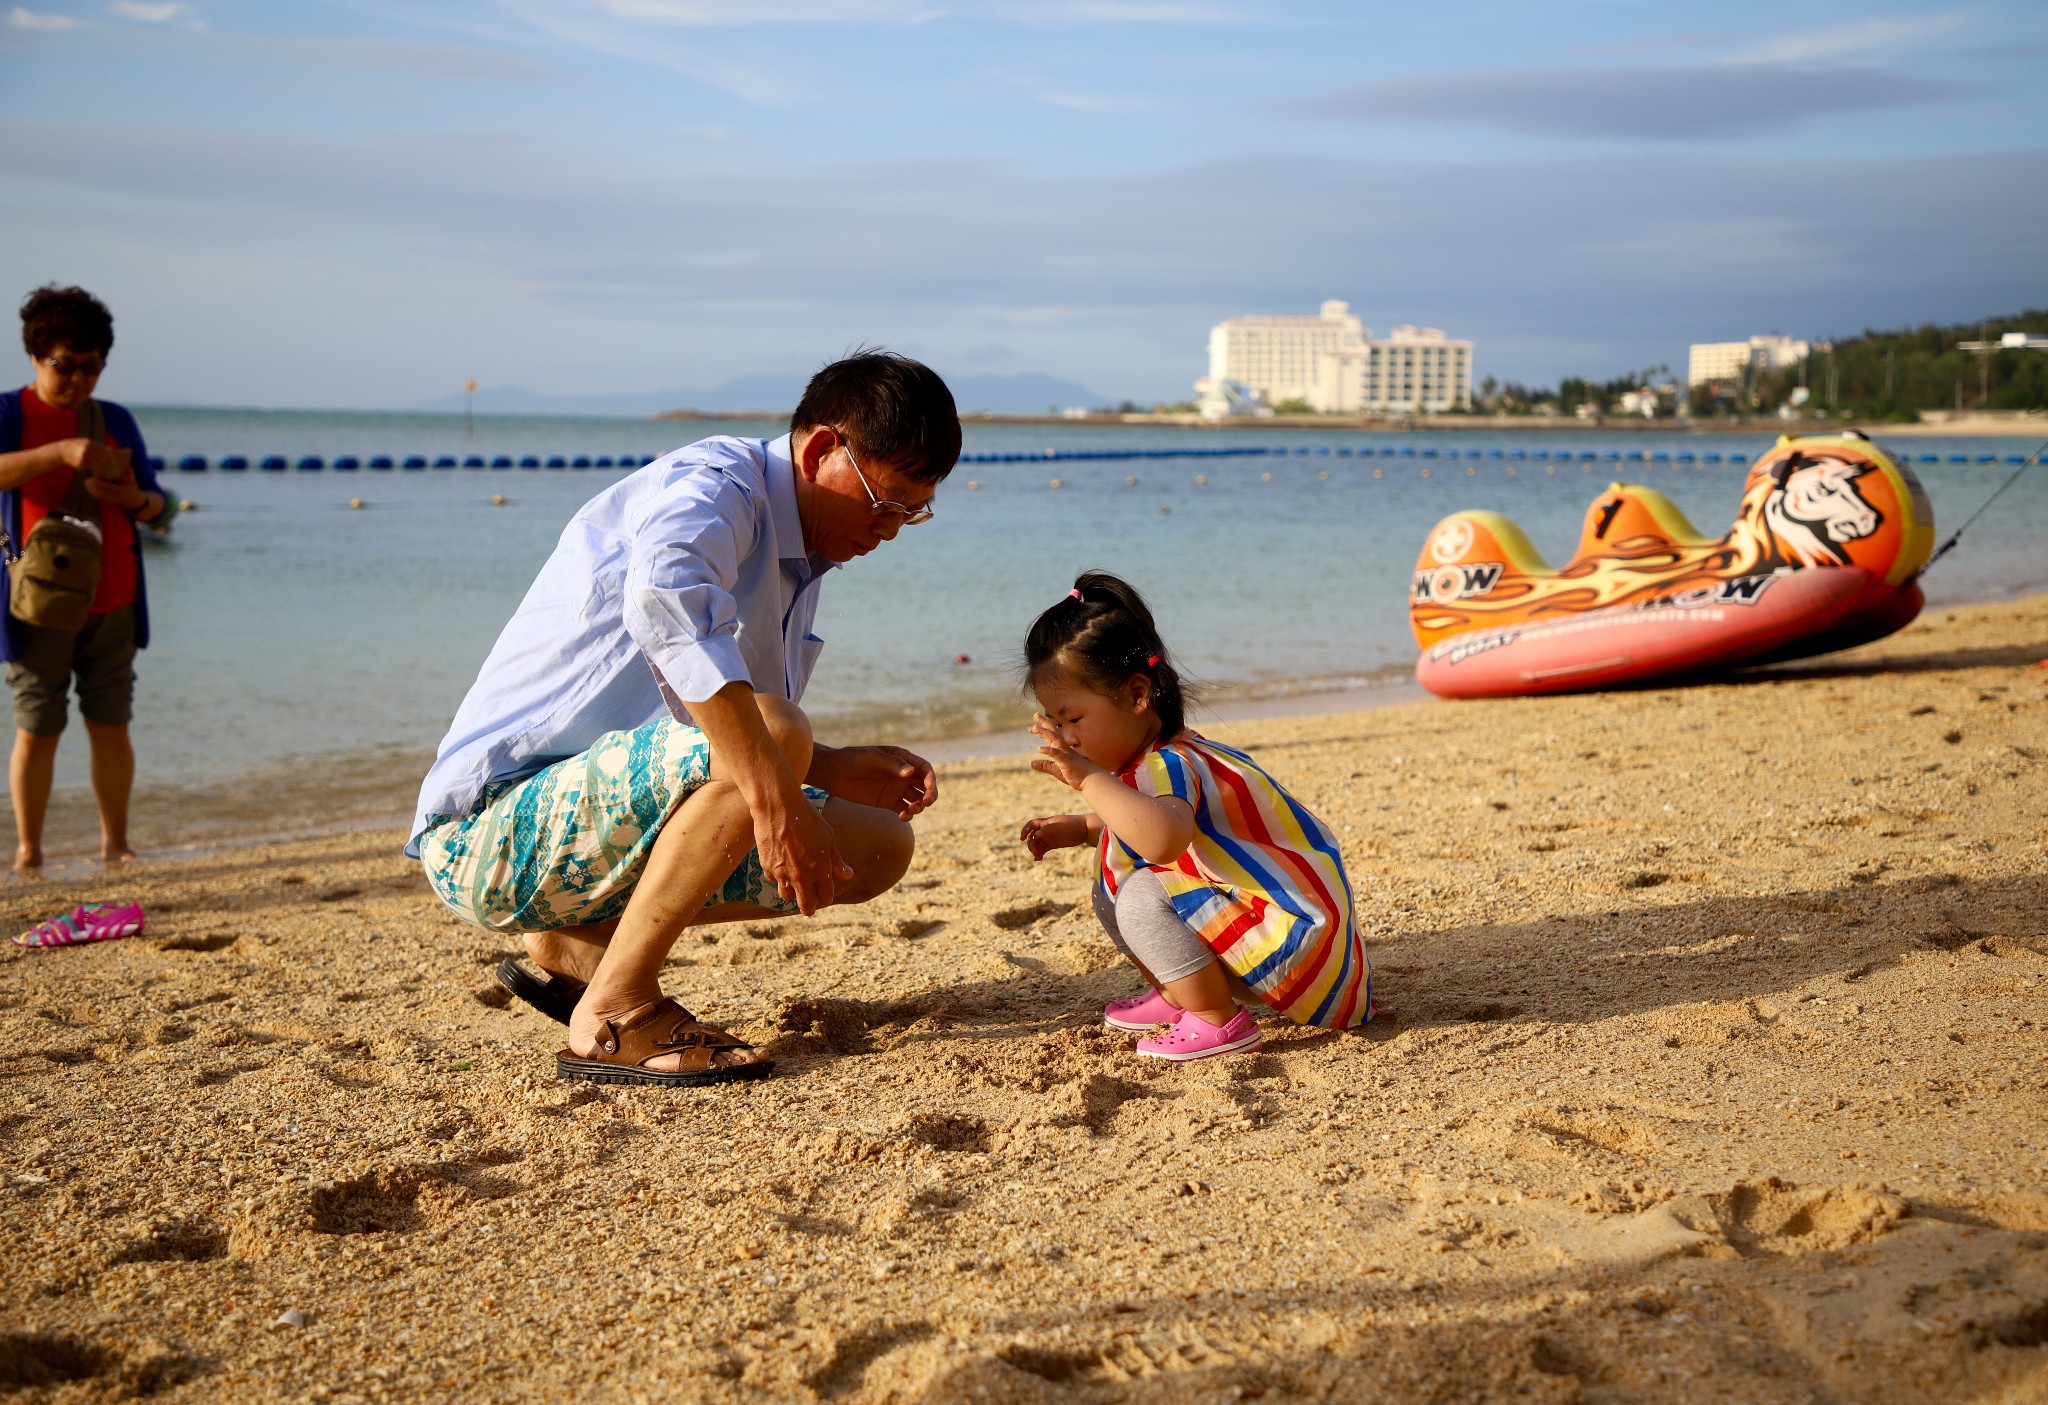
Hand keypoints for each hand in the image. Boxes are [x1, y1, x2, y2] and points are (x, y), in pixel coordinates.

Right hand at [61, 439, 130, 481]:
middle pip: (102, 458)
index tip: (117, 458)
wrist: (63, 450)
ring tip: (111, 468)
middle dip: (109, 462)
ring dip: (104, 467)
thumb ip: (98, 446)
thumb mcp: (87, 442)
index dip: (111, 455)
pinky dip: (96, 469)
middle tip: (117, 465)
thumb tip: (111, 450)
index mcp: (89, 444)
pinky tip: (101, 470)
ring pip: (97, 464)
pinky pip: (91, 468)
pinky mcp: (80, 465)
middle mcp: (86, 451)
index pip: (104, 450)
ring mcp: (83, 459)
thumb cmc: (78, 445)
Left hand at [82, 474, 146, 510]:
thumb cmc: (132, 489)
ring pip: (98, 495)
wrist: (133, 501)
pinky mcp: (108, 500)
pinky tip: (88, 487)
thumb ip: (131, 476)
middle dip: (93, 487)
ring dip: (91, 489)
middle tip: (87, 479)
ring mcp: (111, 499)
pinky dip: (92, 493)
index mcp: (120, 490)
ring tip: (86, 482)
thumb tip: (130, 469)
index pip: (108, 487)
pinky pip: (99, 497)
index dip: (100, 483)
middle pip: (101, 492)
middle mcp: (115, 496)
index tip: (93, 478)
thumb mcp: (133, 483)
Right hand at [752, 787, 853, 916]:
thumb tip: (847, 875)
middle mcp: (801, 876)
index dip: (826, 898)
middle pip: (805, 906)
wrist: (778, 807)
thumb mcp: (828, 838)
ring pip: (787, 896)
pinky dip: (778, 877)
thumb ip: (836, 861)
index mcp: (820, 870)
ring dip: (792, 893)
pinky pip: (773, 880)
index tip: (824, 895)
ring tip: (795, 884)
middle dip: (809, 907)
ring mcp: (782, 873)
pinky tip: (782, 865)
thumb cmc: (807, 819)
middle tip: (809, 905)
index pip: (825, 897)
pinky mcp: (766, 867)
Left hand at [813, 744, 937, 819]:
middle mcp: (903, 774)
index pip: (924, 768)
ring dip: (919, 806)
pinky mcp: (888, 802)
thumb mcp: (872, 757)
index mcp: (903, 759)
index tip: (928, 787)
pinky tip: (902, 816)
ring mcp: (896, 789)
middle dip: (930, 794)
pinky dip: (908, 814)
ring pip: (917, 799)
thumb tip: (910, 772)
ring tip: (910, 810)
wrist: (834, 773)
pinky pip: (904, 810)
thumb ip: (892, 763)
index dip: (930, 778)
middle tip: (926, 802)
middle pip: (925, 786)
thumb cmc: (852, 759)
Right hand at [1020, 813, 1090, 860]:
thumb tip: (1035, 835)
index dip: (1025, 831)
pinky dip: (1040, 853)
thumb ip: (1046, 830)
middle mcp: (1046, 830)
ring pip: (1037, 844)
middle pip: (1033, 837)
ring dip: (1035, 850)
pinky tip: (1039, 858)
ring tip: (1037, 857)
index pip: (1031, 825)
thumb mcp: (1059, 826)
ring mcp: (1050, 837)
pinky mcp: (1054, 844)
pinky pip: (1043, 849)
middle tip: (1035, 851)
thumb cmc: (1072, 825)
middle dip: (1031, 844)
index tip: (1021, 838)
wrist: (1085, 829)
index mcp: (1046, 822)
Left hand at [1028, 713, 1103, 790]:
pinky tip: (1039, 749)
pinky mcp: (1067, 761)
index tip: (1033, 726)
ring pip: (1055, 739)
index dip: (1042, 730)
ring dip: (1045, 732)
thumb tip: (1032, 763)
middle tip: (1035, 714)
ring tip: (1034, 727)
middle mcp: (1064, 748)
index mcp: (1063, 750)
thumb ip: (1045, 765)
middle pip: (1054, 732)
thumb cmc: (1077, 774)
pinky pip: (1057, 754)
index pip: (1051, 737)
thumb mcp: (1057, 770)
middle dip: (1045, 723)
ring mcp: (1066, 753)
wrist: (1092, 780)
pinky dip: (1048, 750)